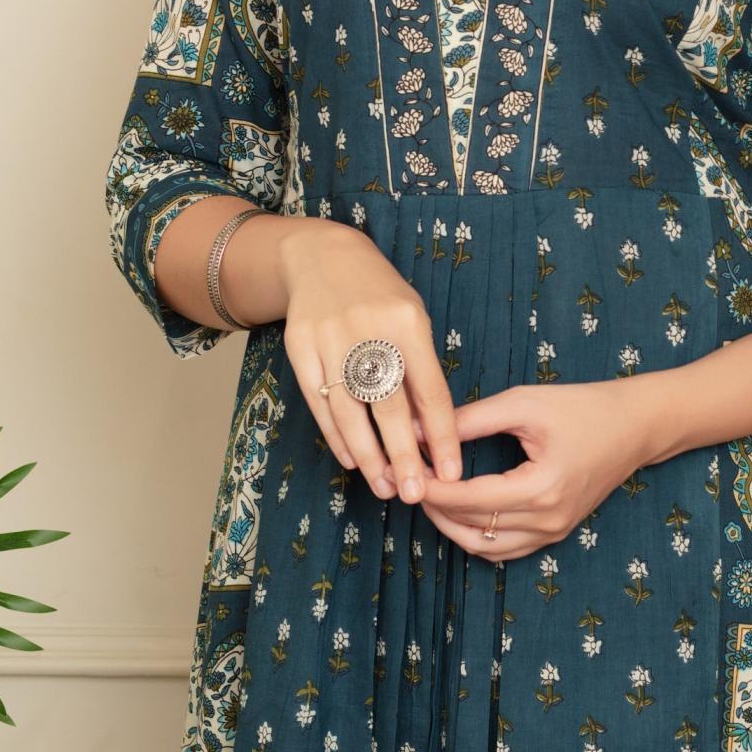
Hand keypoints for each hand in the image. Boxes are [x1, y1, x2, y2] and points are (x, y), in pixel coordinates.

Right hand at [277, 220, 462, 503]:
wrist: (322, 256)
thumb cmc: (380, 295)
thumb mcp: (411, 318)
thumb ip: (419, 369)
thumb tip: (427, 434)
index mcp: (407, 322)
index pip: (430, 390)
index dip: (442, 436)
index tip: (451, 472)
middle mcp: (368, 330)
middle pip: (388, 407)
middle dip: (404, 457)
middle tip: (414, 494)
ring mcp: (329, 339)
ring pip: (350, 412)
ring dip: (369, 456)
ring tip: (385, 487)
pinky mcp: (299, 348)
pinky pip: (319, 402)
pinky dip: (336, 436)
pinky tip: (352, 460)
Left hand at [389, 380, 648, 559]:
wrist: (635, 426)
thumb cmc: (582, 406)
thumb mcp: (523, 403)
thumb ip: (469, 420)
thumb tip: (419, 429)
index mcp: (540, 488)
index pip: (469, 499)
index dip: (431, 488)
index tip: (404, 471)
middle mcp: (547, 520)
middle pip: (471, 527)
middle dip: (435, 505)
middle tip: (408, 479)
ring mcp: (553, 532)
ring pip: (485, 547)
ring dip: (451, 525)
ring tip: (429, 493)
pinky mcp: (555, 533)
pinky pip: (504, 548)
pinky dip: (475, 534)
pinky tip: (459, 509)